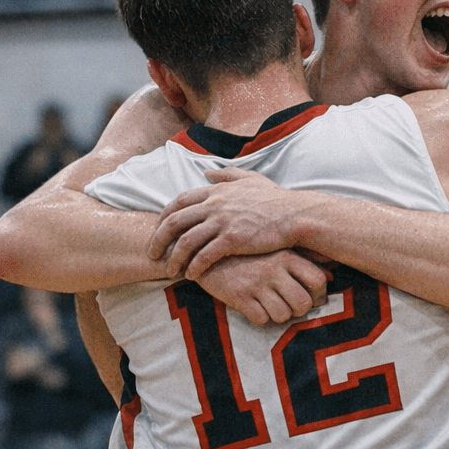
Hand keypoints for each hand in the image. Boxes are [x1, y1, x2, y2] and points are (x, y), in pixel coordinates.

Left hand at [149, 167, 312, 277]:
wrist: (296, 215)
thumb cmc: (276, 200)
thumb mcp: (251, 179)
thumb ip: (227, 175)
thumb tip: (207, 172)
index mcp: (216, 191)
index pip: (179, 201)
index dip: (165, 217)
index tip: (159, 230)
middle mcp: (214, 205)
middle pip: (175, 221)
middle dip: (159, 239)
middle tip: (153, 253)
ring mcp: (223, 222)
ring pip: (186, 241)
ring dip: (174, 257)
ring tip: (170, 270)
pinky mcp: (232, 240)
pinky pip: (204, 255)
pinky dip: (194, 266)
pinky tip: (191, 275)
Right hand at [196, 250, 328, 325]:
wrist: (205, 251)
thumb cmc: (247, 252)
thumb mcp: (274, 247)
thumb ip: (304, 257)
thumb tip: (332, 271)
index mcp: (286, 255)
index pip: (319, 280)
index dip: (319, 295)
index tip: (312, 298)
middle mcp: (274, 269)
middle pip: (304, 303)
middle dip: (300, 310)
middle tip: (291, 307)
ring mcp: (256, 283)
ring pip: (283, 315)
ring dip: (280, 316)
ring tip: (271, 306)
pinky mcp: (239, 297)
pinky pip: (261, 319)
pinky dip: (261, 318)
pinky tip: (255, 307)